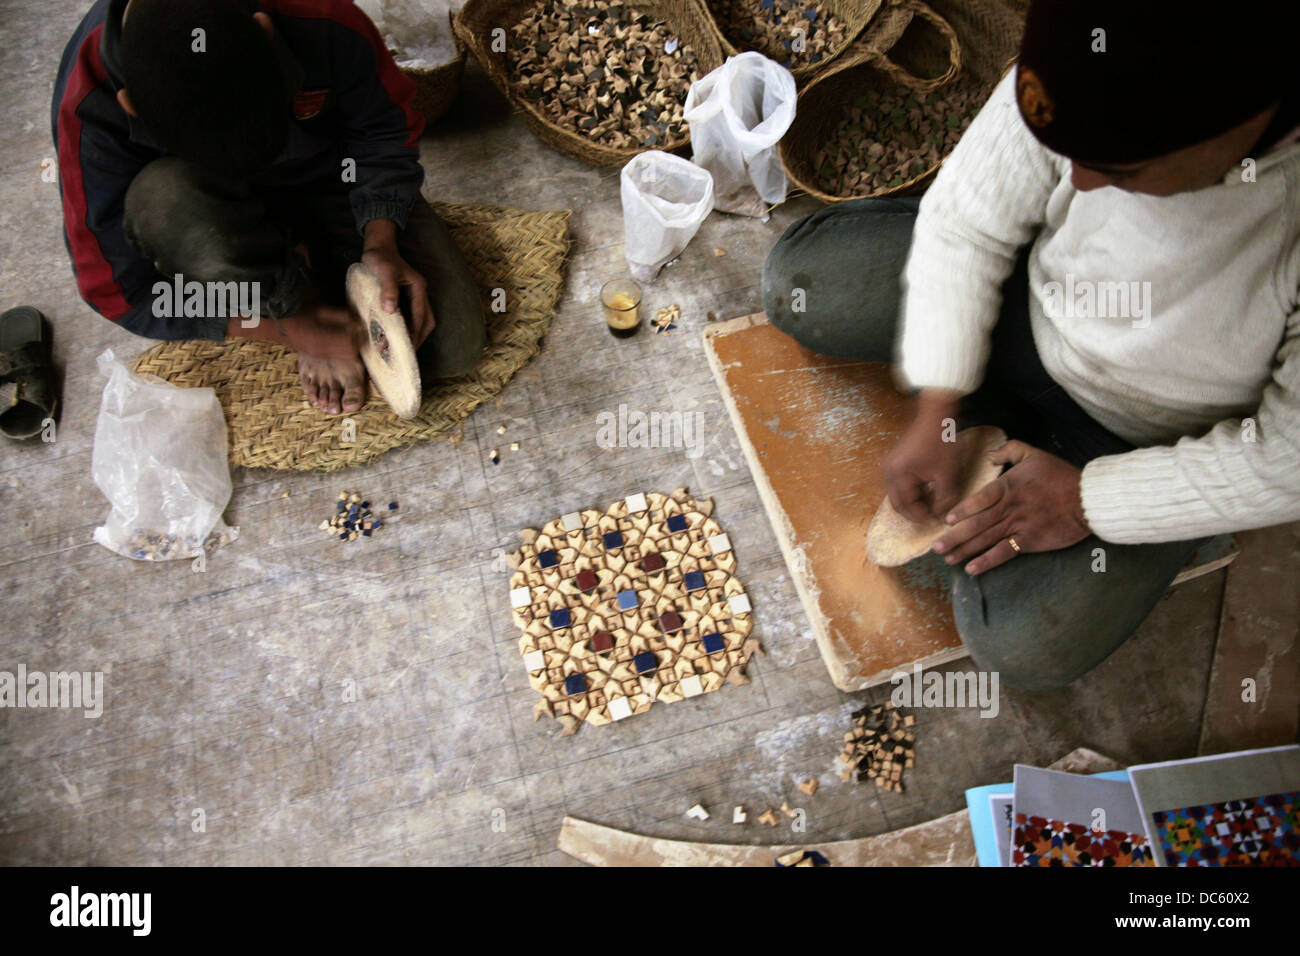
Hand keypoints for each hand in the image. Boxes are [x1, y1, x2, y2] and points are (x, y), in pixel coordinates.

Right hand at [282, 304, 360, 360]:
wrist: (276, 323)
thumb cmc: (297, 311)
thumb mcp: (320, 309)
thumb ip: (340, 316)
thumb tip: (357, 321)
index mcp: (322, 338)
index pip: (351, 344)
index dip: (359, 335)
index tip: (361, 325)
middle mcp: (322, 350)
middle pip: (351, 353)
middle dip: (358, 343)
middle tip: (359, 330)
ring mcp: (319, 354)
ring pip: (345, 356)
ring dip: (351, 347)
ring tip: (351, 334)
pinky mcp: (317, 355)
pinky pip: (337, 356)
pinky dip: (343, 349)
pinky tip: (341, 338)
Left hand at [361, 220, 434, 347]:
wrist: (378, 246)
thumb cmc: (381, 258)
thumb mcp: (384, 272)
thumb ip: (388, 290)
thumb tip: (390, 311)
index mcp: (418, 288)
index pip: (421, 317)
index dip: (415, 334)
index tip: (406, 348)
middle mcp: (420, 294)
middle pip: (426, 322)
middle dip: (418, 339)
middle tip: (405, 353)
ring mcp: (414, 296)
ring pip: (421, 320)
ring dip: (413, 335)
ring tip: (399, 348)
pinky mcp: (406, 297)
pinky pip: (411, 316)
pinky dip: (406, 328)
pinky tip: (394, 335)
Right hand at [883, 389, 964, 521]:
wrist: (935, 416)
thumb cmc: (941, 442)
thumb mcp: (947, 473)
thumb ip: (944, 497)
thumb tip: (941, 513)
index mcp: (898, 475)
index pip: (907, 506)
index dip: (921, 516)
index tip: (936, 521)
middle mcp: (889, 472)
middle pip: (897, 503)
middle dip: (914, 513)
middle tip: (930, 518)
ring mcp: (890, 467)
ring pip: (898, 495)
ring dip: (912, 503)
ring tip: (930, 507)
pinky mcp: (895, 463)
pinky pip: (899, 485)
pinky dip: (911, 493)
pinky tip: (926, 493)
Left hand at [932, 440, 1091, 574]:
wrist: (1087, 499)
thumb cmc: (1060, 475)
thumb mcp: (1034, 454)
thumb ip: (1009, 450)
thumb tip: (989, 454)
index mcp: (1008, 486)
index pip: (979, 500)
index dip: (962, 510)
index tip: (946, 520)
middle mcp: (1009, 508)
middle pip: (977, 524)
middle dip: (954, 537)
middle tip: (936, 547)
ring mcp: (1018, 526)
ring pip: (986, 540)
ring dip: (964, 550)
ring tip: (947, 559)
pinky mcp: (1029, 541)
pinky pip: (1004, 553)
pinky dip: (987, 562)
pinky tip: (972, 569)